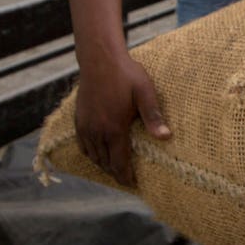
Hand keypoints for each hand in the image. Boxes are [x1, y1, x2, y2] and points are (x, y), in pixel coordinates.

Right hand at [73, 54, 170, 185]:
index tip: (133, 184)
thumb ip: (153, 116)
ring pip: (93, 156)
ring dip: (103, 165)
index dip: (125, 177)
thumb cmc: (126, 74)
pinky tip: (99, 154)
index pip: (118, 163)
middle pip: (105, 163)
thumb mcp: (145, 92)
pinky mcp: (78, 120)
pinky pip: (83, 145)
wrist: (100, 59)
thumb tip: (166, 137)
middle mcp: (97, 131)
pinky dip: (91, 154)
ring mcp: (85, 126)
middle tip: (126, 180)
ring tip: (115, 169)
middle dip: (115, 174)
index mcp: (114, 128)